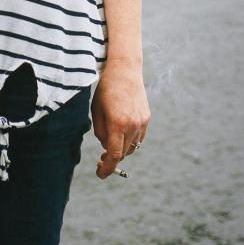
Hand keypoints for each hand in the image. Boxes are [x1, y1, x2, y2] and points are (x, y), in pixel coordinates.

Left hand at [91, 61, 149, 178]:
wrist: (125, 70)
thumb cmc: (106, 89)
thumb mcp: (96, 110)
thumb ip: (100, 132)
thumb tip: (107, 148)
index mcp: (117, 123)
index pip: (114, 156)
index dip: (107, 169)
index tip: (100, 174)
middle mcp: (132, 125)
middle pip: (123, 153)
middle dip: (112, 157)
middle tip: (101, 157)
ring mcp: (142, 122)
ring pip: (132, 146)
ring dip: (122, 148)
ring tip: (111, 140)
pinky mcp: (147, 118)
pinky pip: (139, 138)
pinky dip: (130, 140)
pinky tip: (122, 131)